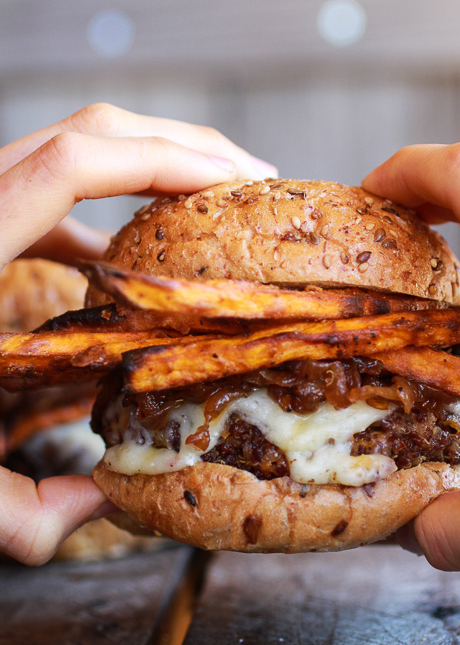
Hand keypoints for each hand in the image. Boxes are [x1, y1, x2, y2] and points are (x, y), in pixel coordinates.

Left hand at [0, 102, 277, 564]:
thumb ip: (25, 512)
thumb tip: (103, 499)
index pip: (73, 164)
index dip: (166, 159)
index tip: (237, 183)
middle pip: (85, 132)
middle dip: (180, 145)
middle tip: (249, 182)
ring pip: (69, 151)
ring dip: (148, 168)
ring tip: (209, 205)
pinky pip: (44, 196)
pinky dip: (100, 212)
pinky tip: (124, 258)